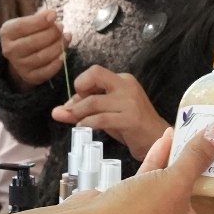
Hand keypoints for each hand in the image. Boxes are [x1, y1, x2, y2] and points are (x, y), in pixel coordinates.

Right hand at [0, 9, 67, 87]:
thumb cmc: (28, 33)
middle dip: (52, 33)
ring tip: (66, 38)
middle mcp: (10, 50)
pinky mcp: (29, 76)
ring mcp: (18, 65)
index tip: (54, 15)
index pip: (23, 26)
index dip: (40, 20)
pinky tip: (63, 54)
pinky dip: (57, 63)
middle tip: (61, 28)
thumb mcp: (28, 22)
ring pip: (42, 57)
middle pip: (34, 42)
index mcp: (7, 33)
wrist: (20, 55)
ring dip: (58, 47)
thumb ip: (40, 18)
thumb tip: (52, 15)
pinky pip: (46, 72)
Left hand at [51, 65, 166, 155]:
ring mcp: (130, 101)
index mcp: (122, 80)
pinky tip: (84, 127)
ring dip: (78, 112)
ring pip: (94, 101)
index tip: (74, 104)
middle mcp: (126, 85)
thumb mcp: (105, 114)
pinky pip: (101, 118)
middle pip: (95, 73)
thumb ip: (82, 110)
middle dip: (78, 89)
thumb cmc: (130, 126)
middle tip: (73, 108)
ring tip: (75, 122)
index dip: (80, 86)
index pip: (94, 73)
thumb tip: (56, 112)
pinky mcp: (130, 119)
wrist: (157, 140)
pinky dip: (88, 123)